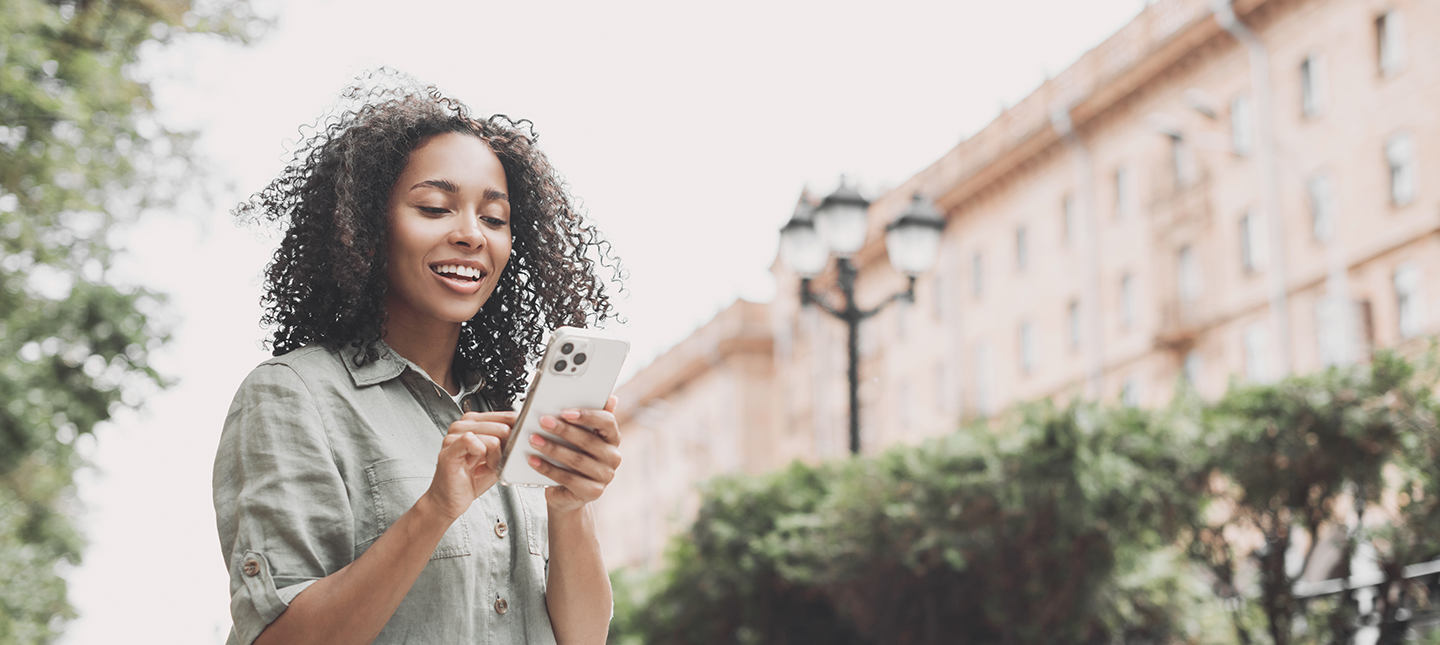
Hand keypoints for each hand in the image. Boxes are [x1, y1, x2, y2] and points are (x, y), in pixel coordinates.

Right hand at [423, 410, 515, 520]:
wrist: (450, 499)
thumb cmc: (472, 479)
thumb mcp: (498, 458)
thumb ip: (509, 443)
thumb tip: (525, 432)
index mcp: (475, 422)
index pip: (507, 416)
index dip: (517, 434)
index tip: (516, 448)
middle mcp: (463, 425)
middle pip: (502, 427)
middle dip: (505, 451)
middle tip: (495, 464)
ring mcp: (454, 435)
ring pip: (493, 438)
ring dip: (495, 459)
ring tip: (485, 468)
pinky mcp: (449, 448)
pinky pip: (474, 442)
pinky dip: (483, 459)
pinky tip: (477, 468)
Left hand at [527, 396, 621, 512]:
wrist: (567, 493)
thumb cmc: (572, 459)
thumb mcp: (580, 437)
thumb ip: (589, 418)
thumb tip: (611, 398)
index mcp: (613, 438)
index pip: (607, 422)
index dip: (587, 415)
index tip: (565, 411)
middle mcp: (613, 457)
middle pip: (589, 441)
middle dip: (563, 430)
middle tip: (542, 421)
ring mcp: (605, 476)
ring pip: (577, 460)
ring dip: (552, 448)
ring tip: (533, 439)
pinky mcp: (592, 492)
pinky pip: (568, 478)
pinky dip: (548, 468)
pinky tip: (533, 460)